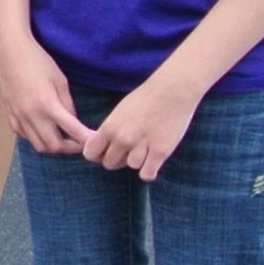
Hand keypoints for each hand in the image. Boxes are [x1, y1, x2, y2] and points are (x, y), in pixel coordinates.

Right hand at [0, 30, 89, 154]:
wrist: (11, 52)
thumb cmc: (39, 61)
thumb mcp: (60, 80)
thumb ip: (67, 104)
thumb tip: (73, 121)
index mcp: (48, 105)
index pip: (72, 130)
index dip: (86, 140)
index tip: (95, 143)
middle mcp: (32, 115)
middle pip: (53, 145)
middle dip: (70, 148)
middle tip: (79, 142)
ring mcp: (19, 116)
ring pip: (38, 145)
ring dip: (53, 146)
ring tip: (62, 139)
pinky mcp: (10, 114)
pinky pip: (23, 135)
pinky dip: (35, 138)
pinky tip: (42, 130)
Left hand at [82, 71, 203, 181]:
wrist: (173, 90)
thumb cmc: (146, 98)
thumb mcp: (119, 112)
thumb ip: (110, 130)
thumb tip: (102, 146)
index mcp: (109, 127)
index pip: (90, 153)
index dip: (97, 154)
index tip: (105, 151)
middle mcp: (122, 139)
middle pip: (109, 164)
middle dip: (117, 159)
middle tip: (129, 149)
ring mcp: (141, 146)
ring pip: (131, 167)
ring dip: (138, 161)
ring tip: (146, 148)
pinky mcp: (161, 152)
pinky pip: (147, 174)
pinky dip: (150, 170)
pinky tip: (153, 161)